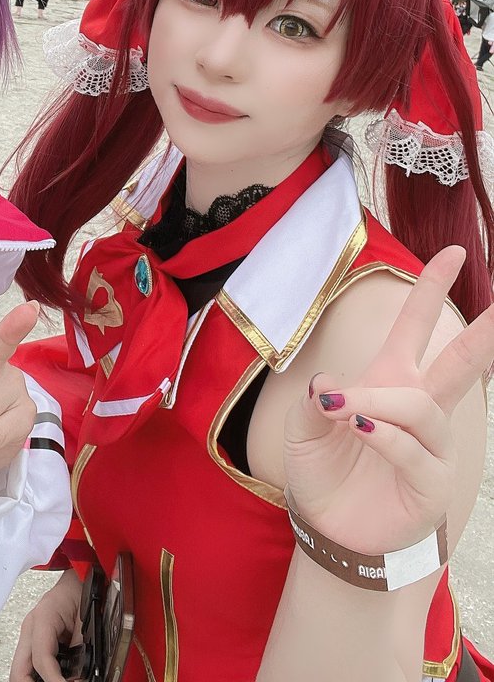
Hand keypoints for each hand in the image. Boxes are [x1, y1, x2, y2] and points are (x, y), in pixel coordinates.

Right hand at [10, 570, 82, 681]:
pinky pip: (30, 666)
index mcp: (43, 618)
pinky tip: (56, 678)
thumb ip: (81, 647)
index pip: (41, 659)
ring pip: (21, 671)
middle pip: (19, 671)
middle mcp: (31, 628)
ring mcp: (30, 636)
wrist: (79, 578)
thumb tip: (79, 676)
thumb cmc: (81, 590)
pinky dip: (41, 677)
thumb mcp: (86, 619)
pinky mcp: (34, 642)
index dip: (54, 680)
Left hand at [283, 246, 493, 553]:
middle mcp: (419, 408)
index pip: (416, 326)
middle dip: (486, 334)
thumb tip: (330, 383)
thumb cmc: (322, 468)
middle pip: (461, 363)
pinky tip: (361, 427)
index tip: (454, 253)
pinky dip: (384, 434)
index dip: (433, 288)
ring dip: (380, 402)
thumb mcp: (303, 426)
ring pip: (421, 407)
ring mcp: (431, 447)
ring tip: (346, 410)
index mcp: (391, 379)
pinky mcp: (431, 484)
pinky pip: (414, 449)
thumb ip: (314, 399)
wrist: (325, 525)